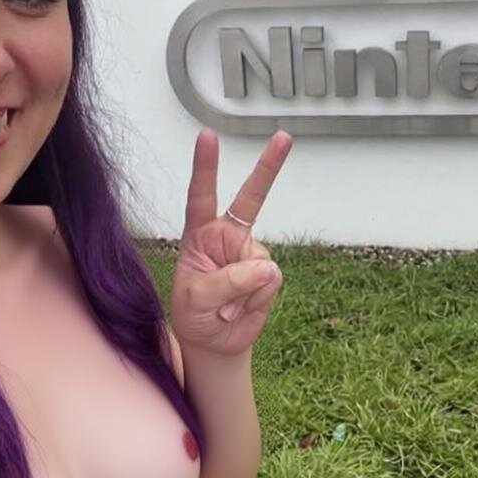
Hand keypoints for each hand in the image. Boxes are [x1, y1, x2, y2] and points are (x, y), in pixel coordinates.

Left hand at [169, 129, 292, 356]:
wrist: (214, 342)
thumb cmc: (194, 315)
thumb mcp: (195, 300)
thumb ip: (225, 282)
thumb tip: (267, 269)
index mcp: (199, 234)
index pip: (200, 196)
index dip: (205, 167)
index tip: (208, 136)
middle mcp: (228, 237)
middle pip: (252, 197)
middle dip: (269, 166)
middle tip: (284, 136)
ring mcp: (250, 254)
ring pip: (260, 263)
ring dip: (244, 291)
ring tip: (225, 306)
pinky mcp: (267, 274)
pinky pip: (270, 282)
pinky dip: (256, 300)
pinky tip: (242, 308)